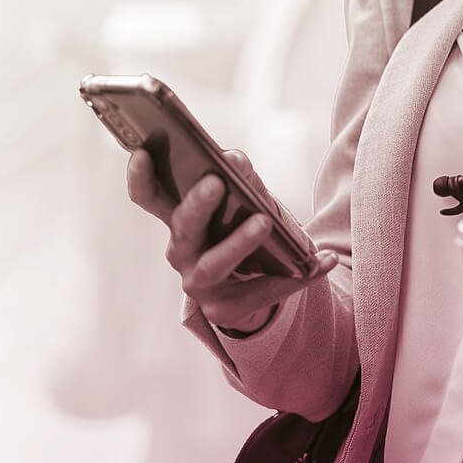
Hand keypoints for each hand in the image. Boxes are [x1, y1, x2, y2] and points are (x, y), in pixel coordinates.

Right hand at [124, 147, 334, 332]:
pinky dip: (295, 275)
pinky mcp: (225, 309)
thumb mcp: (241, 201)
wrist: (253, 287)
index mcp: (178, 220)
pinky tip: (322, 262)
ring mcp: (199, 284)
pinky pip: (261, 291)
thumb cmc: (240, 231)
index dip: (140, 177)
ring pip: (214, 264)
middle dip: (197, 205)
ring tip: (263, 221)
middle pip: (182, 228)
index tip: (141, 152)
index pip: (149, 197)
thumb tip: (234, 159)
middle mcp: (181, 252)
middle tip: (215, 182)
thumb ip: (238, 178)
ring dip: (238, 242)